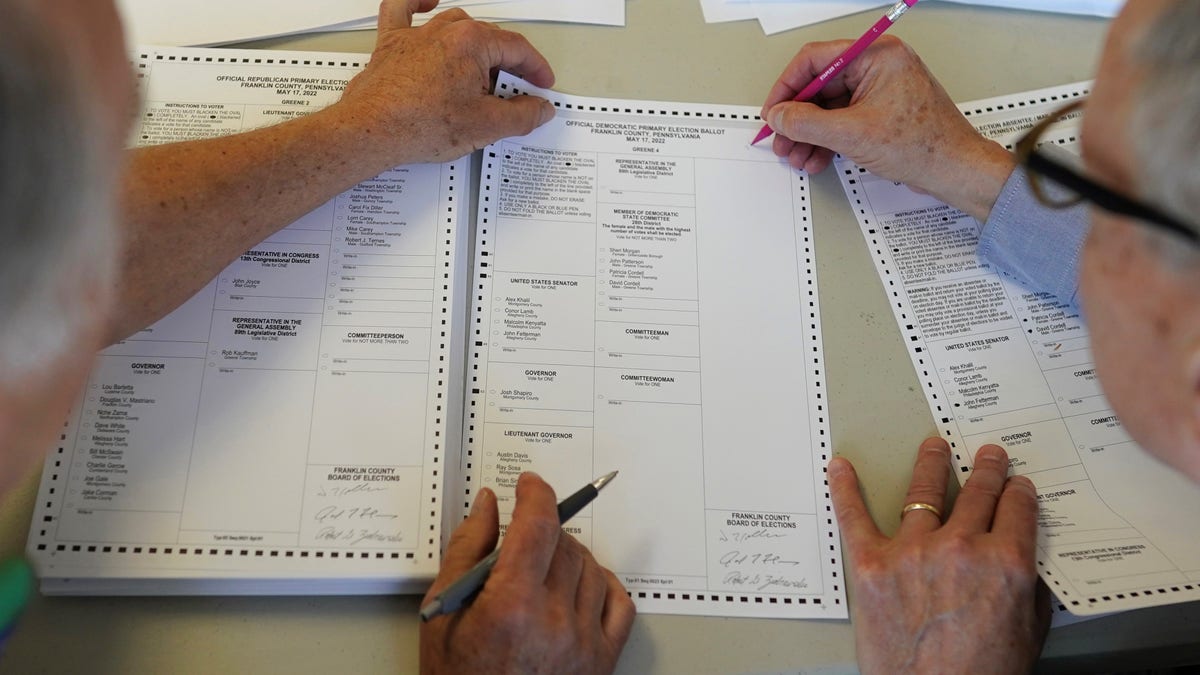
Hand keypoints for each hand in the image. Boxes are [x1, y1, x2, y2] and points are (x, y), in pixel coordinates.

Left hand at [332, 0, 555, 166]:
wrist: (372, 130)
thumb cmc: (418, 124)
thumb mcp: (486, 126)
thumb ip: (521, 115)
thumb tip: (539, 109)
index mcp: (472, 42)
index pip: (517, 48)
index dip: (535, 68)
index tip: (541, 84)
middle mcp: (445, 30)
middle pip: (489, 38)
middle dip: (508, 63)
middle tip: (517, 89)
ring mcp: (416, 35)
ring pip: (455, 24)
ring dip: (476, 43)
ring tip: (483, 69)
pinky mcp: (392, 44)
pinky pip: (403, 9)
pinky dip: (416, 2)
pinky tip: (428, 2)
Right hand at [420, 473, 634, 673]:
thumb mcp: (443, 612)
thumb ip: (466, 550)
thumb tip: (487, 505)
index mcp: (510, 606)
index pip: (538, 525)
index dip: (535, 494)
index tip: (528, 485)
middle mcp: (553, 621)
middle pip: (565, 544)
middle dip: (544, 530)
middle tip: (523, 539)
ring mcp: (583, 642)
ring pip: (592, 568)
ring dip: (570, 556)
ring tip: (542, 570)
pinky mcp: (602, 660)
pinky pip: (619, 604)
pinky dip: (604, 585)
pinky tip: (582, 587)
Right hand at [760, 37, 1013, 220]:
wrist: (955, 170)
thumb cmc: (924, 145)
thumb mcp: (852, 134)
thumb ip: (808, 123)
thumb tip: (780, 116)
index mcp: (876, 56)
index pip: (815, 60)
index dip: (787, 87)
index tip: (774, 112)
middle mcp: (878, 67)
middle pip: (820, 86)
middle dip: (798, 118)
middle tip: (782, 140)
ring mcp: (879, 90)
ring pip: (829, 108)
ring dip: (809, 134)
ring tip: (797, 156)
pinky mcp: (881, 113)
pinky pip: (843, 121)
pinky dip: (827, 140)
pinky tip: (816, 158)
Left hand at [830, 439, 1049, 674]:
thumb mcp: (1028, 631)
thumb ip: (1027, 588)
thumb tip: (1023, 562)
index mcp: (1007, 563)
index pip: (1017, 509)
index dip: (1018, 493)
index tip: (1017, 484)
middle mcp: (962, 548)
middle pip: (977, 493)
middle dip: (986, 470)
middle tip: (988, 456)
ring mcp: (913, 552)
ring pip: (923, 493)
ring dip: (931, 465)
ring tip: (933, 447)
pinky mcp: (872, 565)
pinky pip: (854, 517)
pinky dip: (844, 489)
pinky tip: (841, 468)